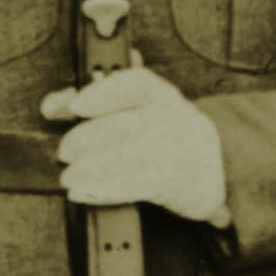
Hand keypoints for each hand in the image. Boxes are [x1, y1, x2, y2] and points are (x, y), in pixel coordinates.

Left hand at [44, 66, 229, 224]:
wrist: (218, 167)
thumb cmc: (167, 133)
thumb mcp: (145, 108)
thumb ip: (100, 99)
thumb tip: (57, 101)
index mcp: (162, 95)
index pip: (136, 83)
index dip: (102, 92)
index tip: (75, 104)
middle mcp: (171, 119)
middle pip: (125, 124)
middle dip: (87, 138)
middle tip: (64, 151)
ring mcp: (174, 151)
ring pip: (128, 157)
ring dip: (90, 168)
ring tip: (68, 176)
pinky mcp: (173, 183)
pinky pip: (135, 186)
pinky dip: (104, 190)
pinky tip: (81, 192)